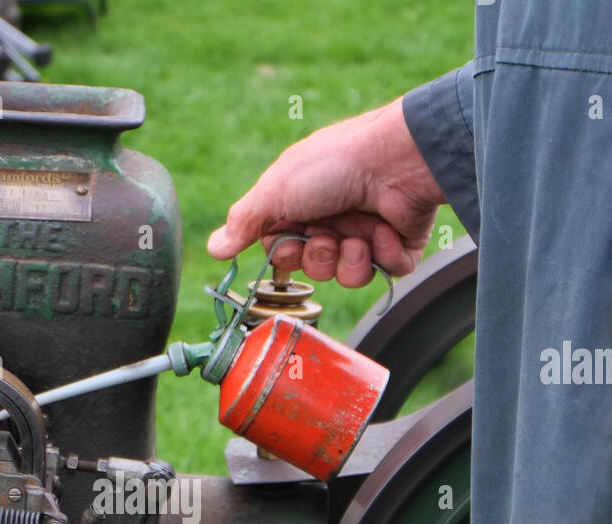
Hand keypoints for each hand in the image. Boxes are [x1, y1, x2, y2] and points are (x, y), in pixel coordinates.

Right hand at [206, 97, 444, 286]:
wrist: (395, 160)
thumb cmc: (334, 165)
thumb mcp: (276, 190)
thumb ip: (244, 222)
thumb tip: (213, 248)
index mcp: (302, 204)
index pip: (282, 249)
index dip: (284, 254)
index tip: (289, 242)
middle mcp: (333, 218)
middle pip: (312, 266)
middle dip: (317, 258)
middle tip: (325, 238)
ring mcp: (366, 231)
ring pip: (347, 275)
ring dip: (349, 261)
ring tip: (358, 236)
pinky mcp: (398, 243)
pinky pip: (385, 272)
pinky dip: (383, 257)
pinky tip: (385, 232)